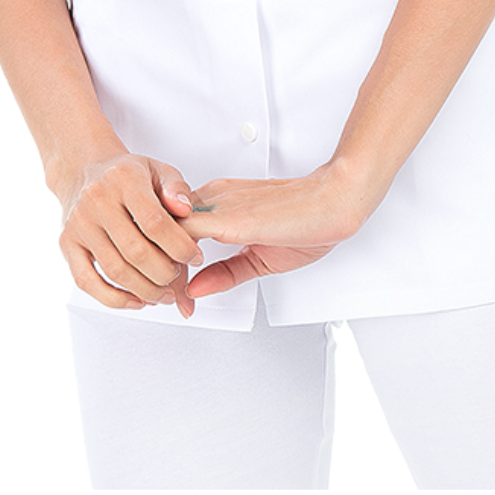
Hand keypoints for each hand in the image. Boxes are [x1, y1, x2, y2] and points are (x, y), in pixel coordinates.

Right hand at [57, 153, 204, 316]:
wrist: (83, 170)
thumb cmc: (125, 174)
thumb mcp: (157, 169)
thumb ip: (176, 187)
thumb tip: (186, 209)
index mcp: (123, 179)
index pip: (155, 222)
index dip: (179, 246)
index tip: (194, 257)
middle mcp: (96, 201)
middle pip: (135, 252)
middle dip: (164, 273)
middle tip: (178, 276)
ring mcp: (78, 224)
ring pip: (115, 271)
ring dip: (145, 290)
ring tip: (163, 294)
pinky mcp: (66, 244)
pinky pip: (86, 281)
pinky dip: (114, 299)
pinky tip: (136, 300)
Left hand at [177, 162, 368, 299]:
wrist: (335, 200)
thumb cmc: (308, 220)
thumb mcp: (259, 258)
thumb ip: (225, 272)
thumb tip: (195, 288)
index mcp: (219, 201)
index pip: (175, 227)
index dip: (168, 260)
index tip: (174, 290)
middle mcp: (214, 196)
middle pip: (163, 228)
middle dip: (158, 266)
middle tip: (164, 298)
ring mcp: (218, 204)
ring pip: (166, 230)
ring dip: (163, 266)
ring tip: (170, 296)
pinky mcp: (228, 216)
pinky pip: (183, 235)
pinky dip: (174, 262)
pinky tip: (180, 284)